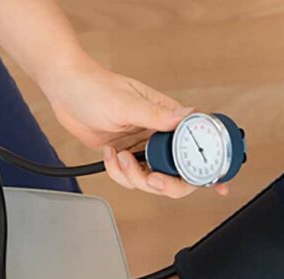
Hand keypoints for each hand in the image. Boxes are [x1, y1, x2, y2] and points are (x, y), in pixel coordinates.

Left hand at [40, 62, 227, 197]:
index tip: (217, 185)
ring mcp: (141, 146)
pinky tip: (109, 155)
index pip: (196, 145)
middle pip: (177, 172)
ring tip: (118, 156)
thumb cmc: (95, 87)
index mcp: (167, 117)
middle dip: (164, 183)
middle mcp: (158, 134)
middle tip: (151, 179)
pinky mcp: (124, 155)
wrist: (66, 90)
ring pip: (150, 179)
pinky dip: (117, 173)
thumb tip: (189, 116)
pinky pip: (128, 177)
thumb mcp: (127, 103)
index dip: (208, 168)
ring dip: (132, 175)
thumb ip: (157, 115)